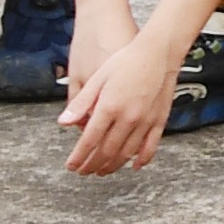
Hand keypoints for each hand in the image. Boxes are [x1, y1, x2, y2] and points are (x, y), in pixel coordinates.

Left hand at [61, 23, 185, 178]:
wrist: (158, 52)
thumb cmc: (127, 61)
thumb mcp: (98, 78)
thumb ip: (81, 103)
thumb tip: (63, 122)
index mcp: (109, 107)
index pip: (89, 141)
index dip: (78, 157)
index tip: (71, 165)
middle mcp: (127, 118)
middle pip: (106, 151)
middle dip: (92, 165)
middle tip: (84, 171)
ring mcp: (145, 121)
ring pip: (126, 153)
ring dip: (112, 166)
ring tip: (102, 171)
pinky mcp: (159, 120)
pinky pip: (150, 146)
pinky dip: (142, 159)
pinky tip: (134, 166)